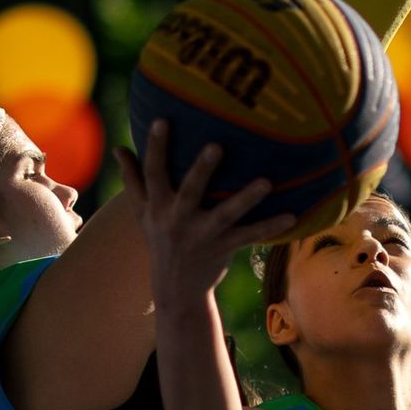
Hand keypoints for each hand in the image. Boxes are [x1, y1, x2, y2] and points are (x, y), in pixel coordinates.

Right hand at [113, 120, 294, 301]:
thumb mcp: (141, 212)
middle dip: (202, 169)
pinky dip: (270, 226)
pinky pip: (249, 235)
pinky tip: (292, 215)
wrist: (175, 289)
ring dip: (246, 198)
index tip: (163, 120)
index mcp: (158, 207)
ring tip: (266, 182)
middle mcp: (178, 220)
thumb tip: (118, 147)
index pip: (154, 173)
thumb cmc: (159, 239)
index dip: (156, 147)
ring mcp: (203, 235)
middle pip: (190, 191)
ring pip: (226, 214)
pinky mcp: (224, 247)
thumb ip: (132, 179)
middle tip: (217, 146)